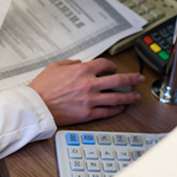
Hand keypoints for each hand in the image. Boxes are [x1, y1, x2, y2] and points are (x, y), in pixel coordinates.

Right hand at [29, 58, 144, 125]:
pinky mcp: (88, 113)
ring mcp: (90, 100)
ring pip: (116, 98)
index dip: (112, 65)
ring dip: (129, 96)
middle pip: (118, 80)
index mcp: (81, 71)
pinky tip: (121, 107)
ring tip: (136, 96)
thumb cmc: (43, 86)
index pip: (105, 65)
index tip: (113, 68)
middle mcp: (89, 84)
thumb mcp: (55, 66)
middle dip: (131, 78)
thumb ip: (70, 63)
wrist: (37, 104)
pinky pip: (107, 111)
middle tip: (138, 79)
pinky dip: (116, 109)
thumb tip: (80, 64)